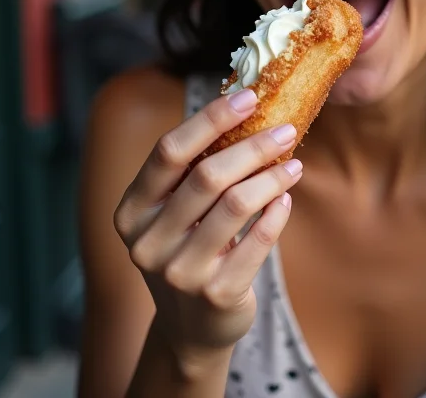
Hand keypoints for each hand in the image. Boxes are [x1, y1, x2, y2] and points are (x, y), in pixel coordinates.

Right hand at [113, 89, 301, 366]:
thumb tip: (245, 111)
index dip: (210, 119)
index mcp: (132, 210)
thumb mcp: (175, 214)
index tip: (248, 96)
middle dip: (253, 146)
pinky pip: (257, 241)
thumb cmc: (188, 249)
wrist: (190, 328)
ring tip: (293, 163)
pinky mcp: (216, 296)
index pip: (169, 151)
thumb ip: (194, 171)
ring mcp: (180, 272)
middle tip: (285, 129)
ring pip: (236, 204)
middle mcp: (147, 242)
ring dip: (271, 177)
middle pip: (207, 175)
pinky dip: (277, 213)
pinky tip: (286, 199)